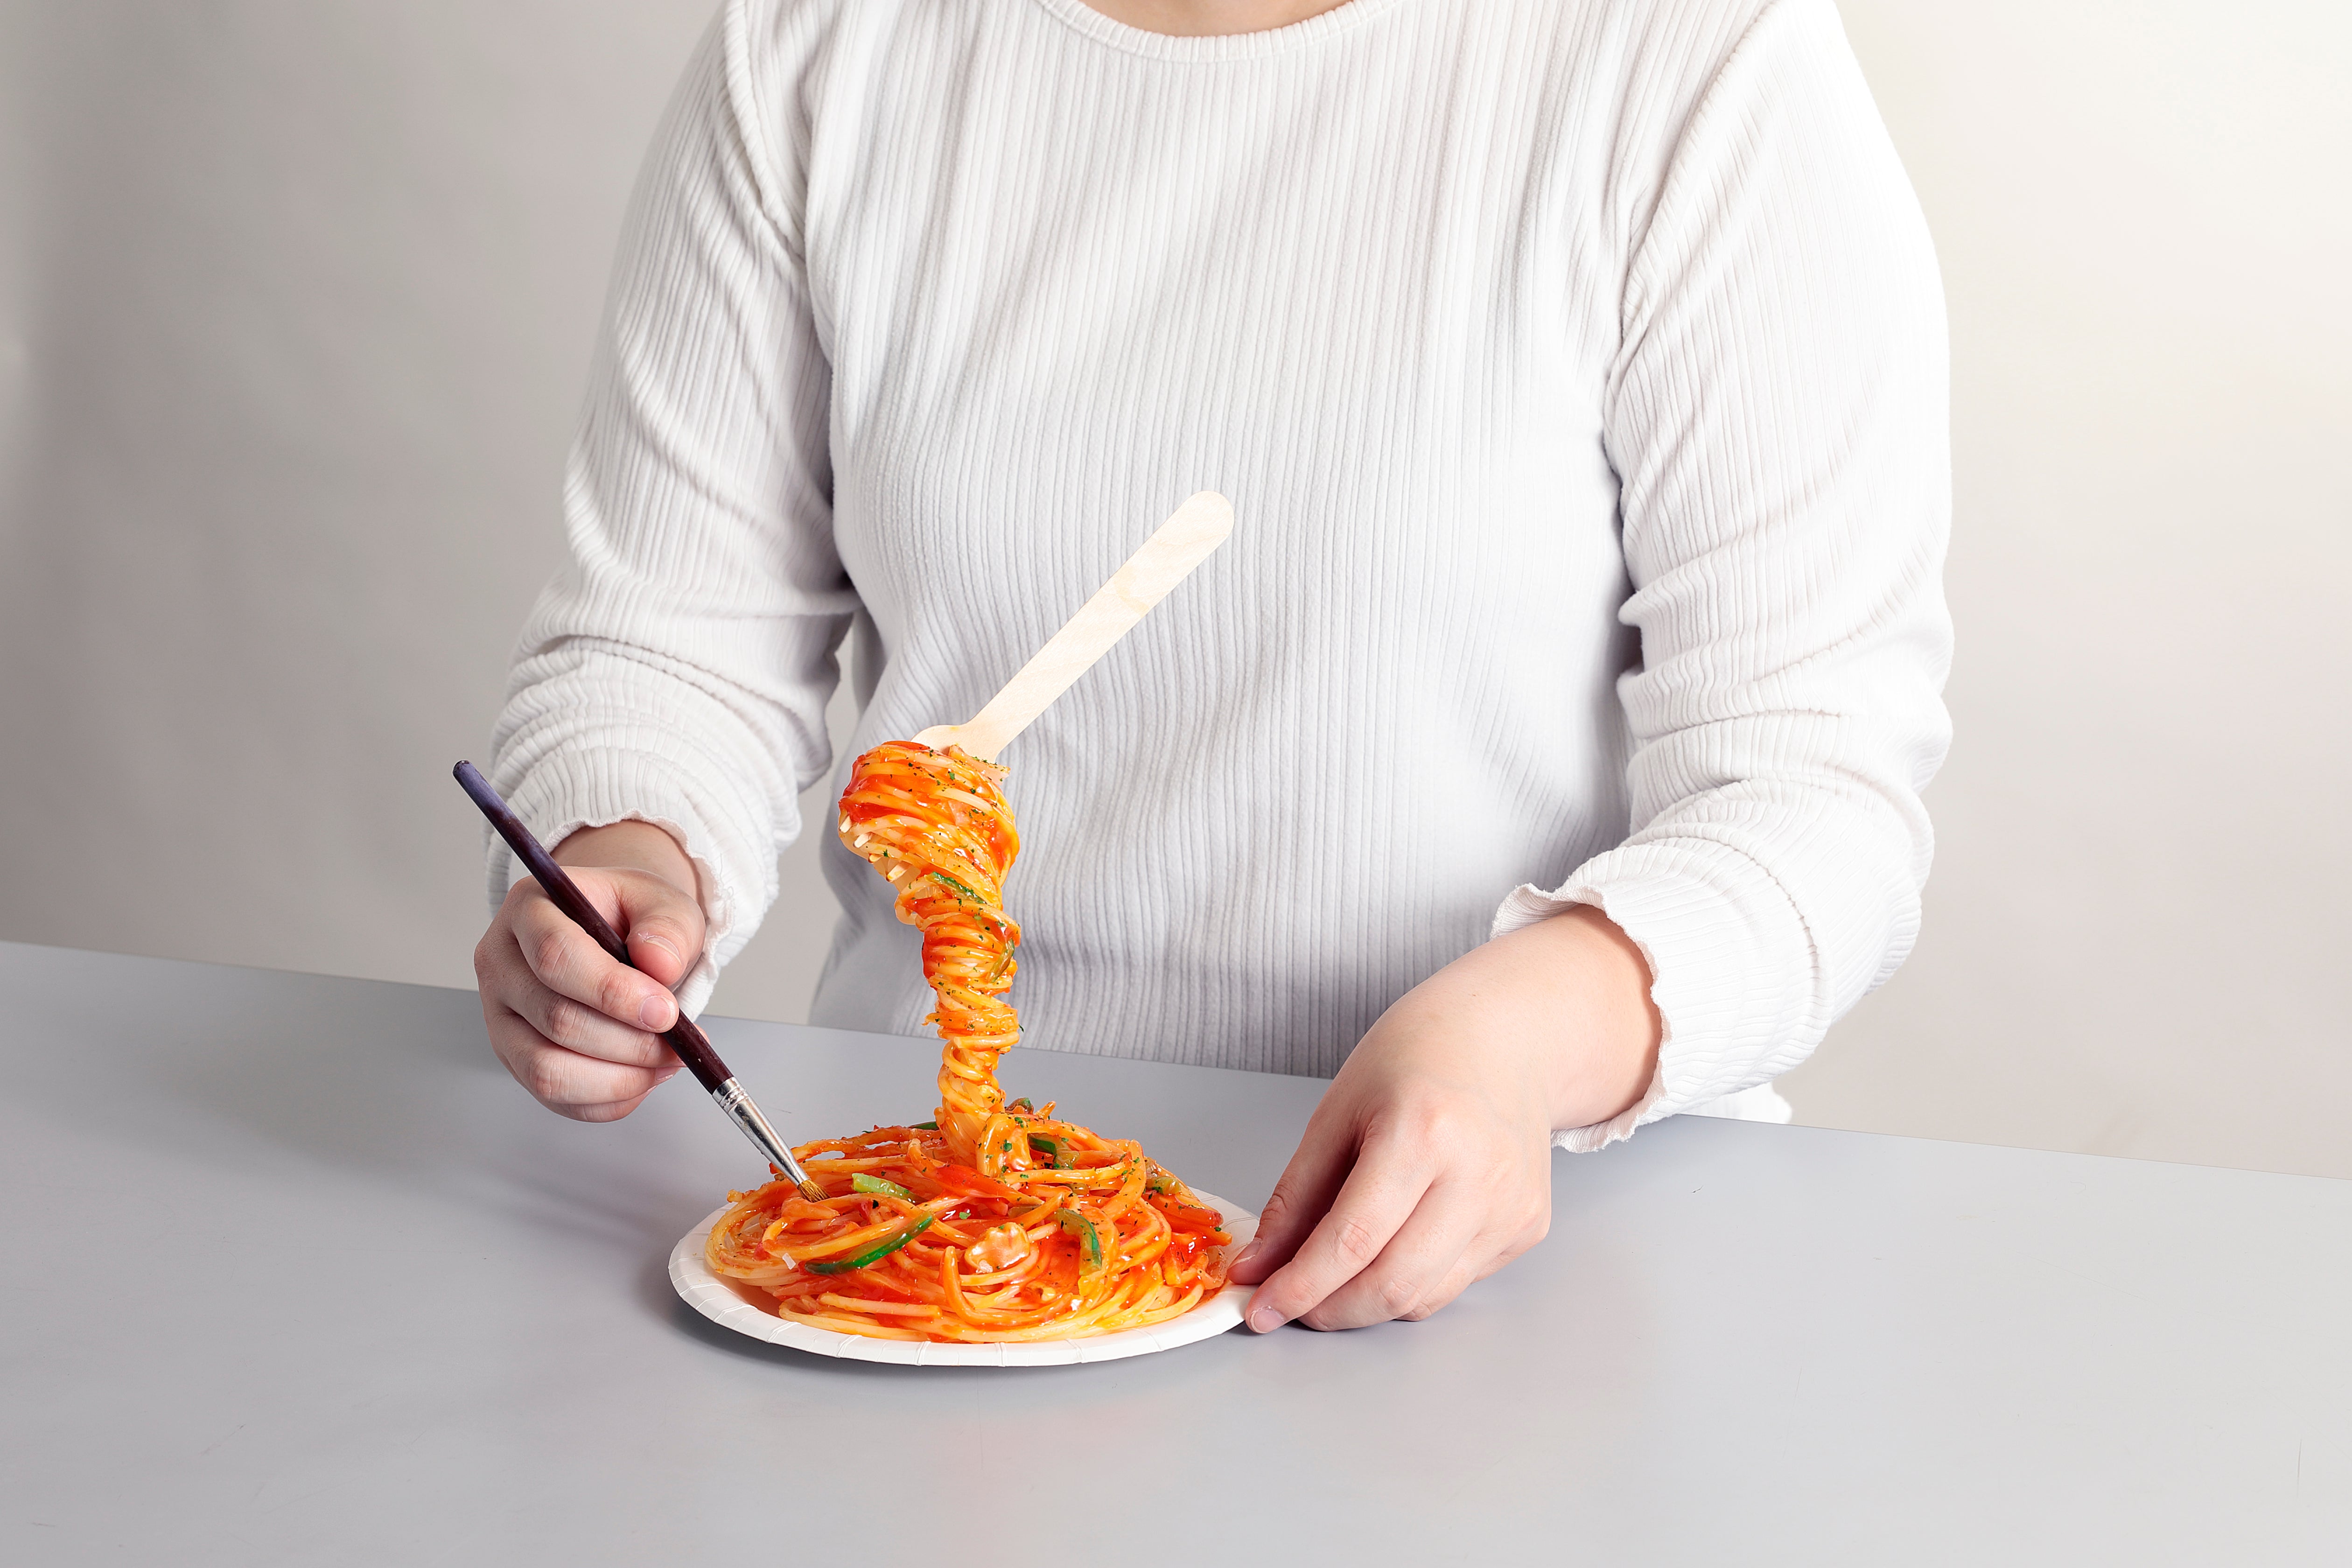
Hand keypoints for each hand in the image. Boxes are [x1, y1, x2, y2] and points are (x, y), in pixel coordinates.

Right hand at [472, 819, 705, 1121]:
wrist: (619, 935)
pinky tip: (644, 1076)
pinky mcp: (514, 1058)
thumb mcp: (662, 901)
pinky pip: (555, 1099)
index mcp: (528, 910)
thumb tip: (660, 965)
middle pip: (555, 1019)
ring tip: (667, 1062)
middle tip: (679, 1042)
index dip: (613, 992)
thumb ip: (667, 926)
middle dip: (628, 1042)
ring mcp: (500, 1017)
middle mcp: (501, 964)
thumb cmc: (633, 918)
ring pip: (547, 1070)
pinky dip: (608, 1099)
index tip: (666, 1012)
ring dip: (619, 1078)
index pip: (555, 957)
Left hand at [1227, 906, 1660, 1329]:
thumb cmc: (1416, 1059)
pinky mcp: (1528, 1226)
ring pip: (1425, 1297)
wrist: (1506, 1037)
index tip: (1260, 1309)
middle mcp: (1478, 1175)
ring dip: (1366, 1306)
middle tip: (1290, 1305)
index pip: (1352, 1240)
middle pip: (1392, 1283)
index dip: (1299, 1286)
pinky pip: (1455, 1283)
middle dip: (1329, 1310)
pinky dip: (1411, 1283)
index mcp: (1422, 1133)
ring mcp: (1511, 1206)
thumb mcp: (1336, 1113)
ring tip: (1332, 1280)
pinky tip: (1392, 1248)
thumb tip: (1258, 1268)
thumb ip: (1295, 1199)